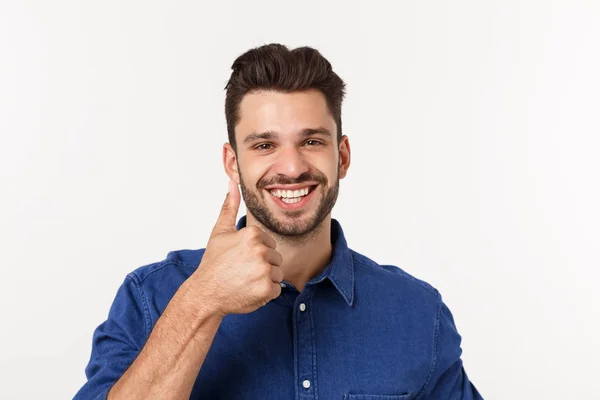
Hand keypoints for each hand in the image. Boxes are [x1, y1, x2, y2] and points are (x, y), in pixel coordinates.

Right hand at [192, 180, 283, 316]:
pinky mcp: (267, 290)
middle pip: (276, 258)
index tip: (241, 258)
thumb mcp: (220, 232)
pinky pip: (276, 289)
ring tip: (246, 281)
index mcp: (253, 234)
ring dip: (265, 280)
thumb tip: (232, 183)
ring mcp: (265, 271)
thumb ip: (229, 206)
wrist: (206, 293)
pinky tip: (249, 291)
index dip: (256, 253)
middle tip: (242, 271)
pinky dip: (265, 293)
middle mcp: (261, 251)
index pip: (269, 244)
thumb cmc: (213, 263)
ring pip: (277, 274)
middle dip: (263, 266)